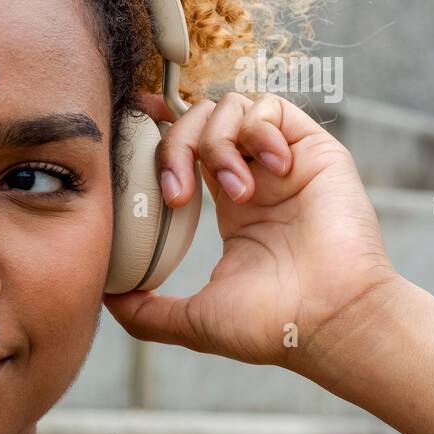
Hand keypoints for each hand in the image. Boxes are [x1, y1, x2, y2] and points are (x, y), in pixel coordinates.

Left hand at [102, 91, 402, 373]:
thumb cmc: (271, 327)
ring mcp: (284, 162)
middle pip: (199, 121)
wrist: (329, 322)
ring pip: (230, 107)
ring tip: (235, 191)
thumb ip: (146, 311)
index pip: (187, 150)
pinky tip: (270, 171)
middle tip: (175, 196)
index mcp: (231, 207)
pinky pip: (272, 108)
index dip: (156, 136)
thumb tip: (104, 297)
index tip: (129, 140)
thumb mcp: (193, 320)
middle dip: (176, 146)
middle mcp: (257, 177)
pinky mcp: (314, 151)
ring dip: (218, 143)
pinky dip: (258, 130)